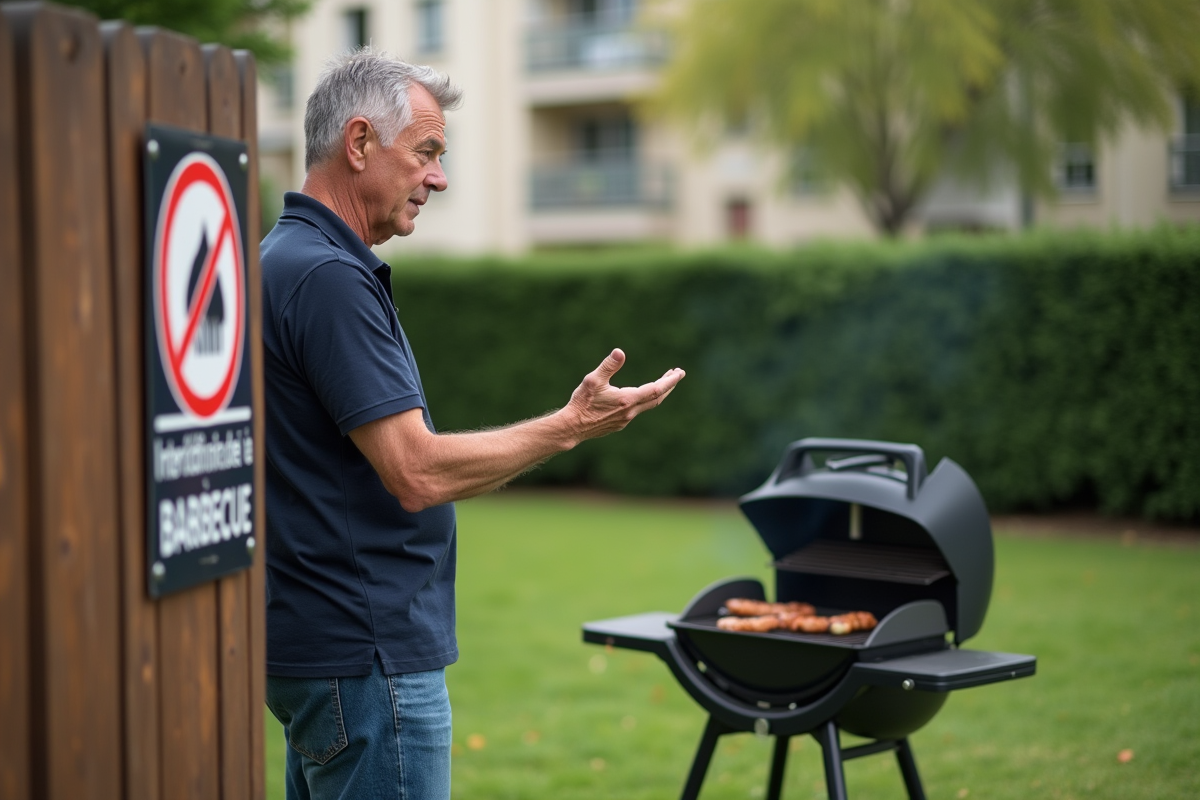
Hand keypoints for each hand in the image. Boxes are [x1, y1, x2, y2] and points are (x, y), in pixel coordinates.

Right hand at [563, 349, 684, 442]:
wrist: (572, 427)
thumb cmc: (582, 402)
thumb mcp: (593, 380)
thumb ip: (608, 366)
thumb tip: (620, 352)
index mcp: (627, 399)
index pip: (656, 389)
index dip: (670, 381)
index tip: (680, 372)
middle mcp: (630, 412)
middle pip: (657, 398)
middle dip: (669, 385)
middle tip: (677, 373)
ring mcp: (626, 419)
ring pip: (649, 405)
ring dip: (658, 392)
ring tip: (663, 381)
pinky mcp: (620, 424)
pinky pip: (639, 410)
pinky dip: (647, 399)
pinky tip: (641, 395)